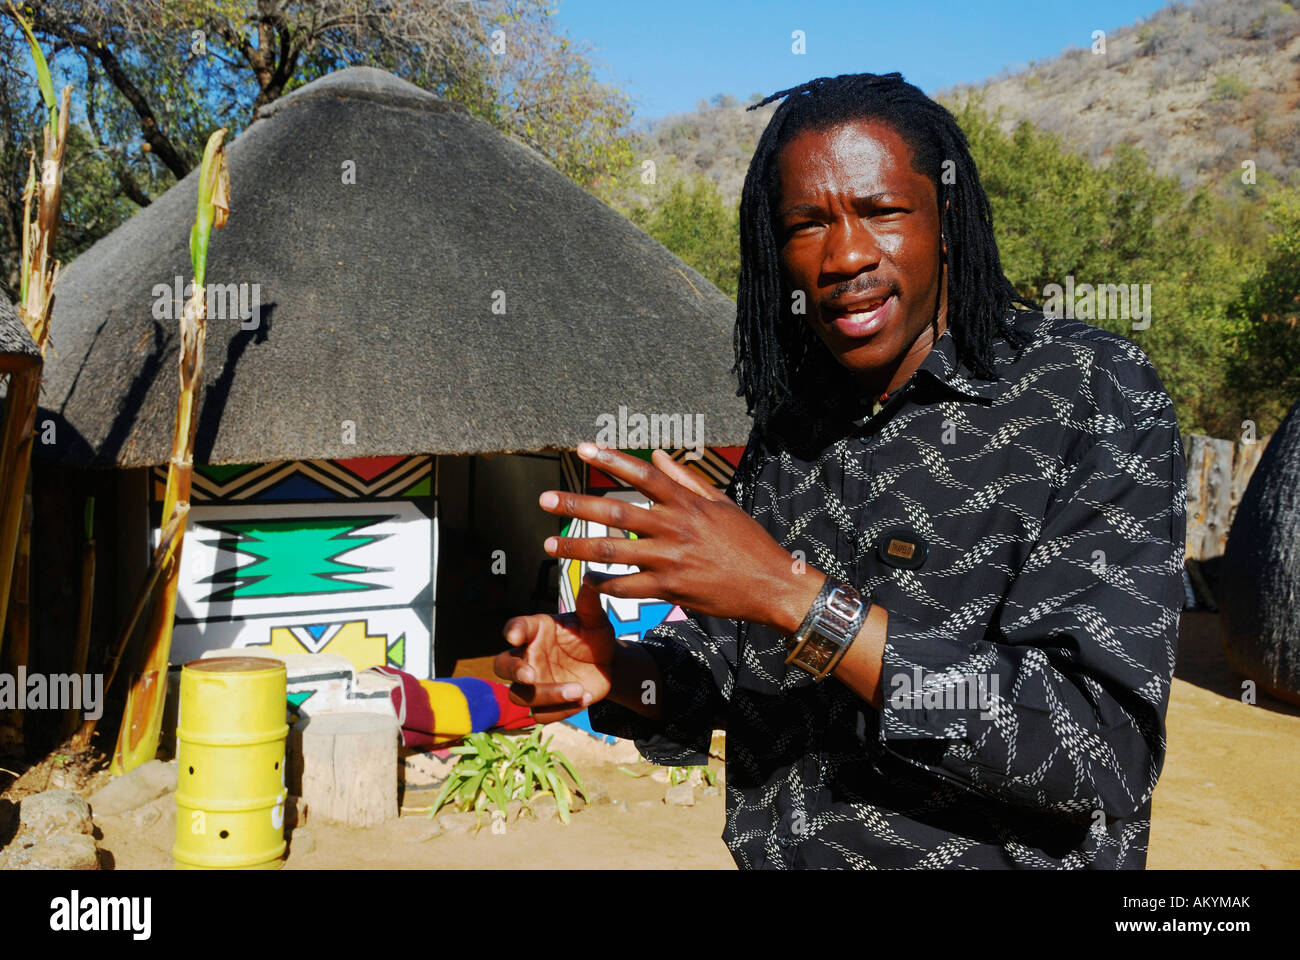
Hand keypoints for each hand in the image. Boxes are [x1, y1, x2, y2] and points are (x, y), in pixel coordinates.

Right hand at [494, 574, 616, 723]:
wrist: (609, 665)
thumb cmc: (594, 637)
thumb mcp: (595, 620)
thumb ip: (590, 604)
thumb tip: (592, 580)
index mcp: (536, 631)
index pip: (516, 628)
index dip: (512, 631)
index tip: (514, 636)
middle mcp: (528, 657)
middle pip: (502, 666)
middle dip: (513, 671)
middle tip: (531, 675)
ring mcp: (534, 683)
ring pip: (521, 695)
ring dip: (546, 695)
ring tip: (577, 690)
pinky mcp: (546, 705)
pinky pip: (542, 714)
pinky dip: (561, 710)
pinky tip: (583, 699)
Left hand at [538, 443, 816, 630]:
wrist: (770, 584)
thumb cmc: (748, 542)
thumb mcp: (721, 503)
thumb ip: (685, 479)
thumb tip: (656, 453)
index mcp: (687, 503)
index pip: (642, 473)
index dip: (611, 460)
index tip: (582, 450)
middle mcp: (675, 527)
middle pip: (615, 512)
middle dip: (576, 505)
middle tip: (545, 500)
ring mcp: (670, 560)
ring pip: (612, 552)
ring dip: (577, 549)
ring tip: (550, 546)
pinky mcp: (670, 589)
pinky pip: (628, 588)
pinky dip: (605, 586)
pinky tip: (588, 583)